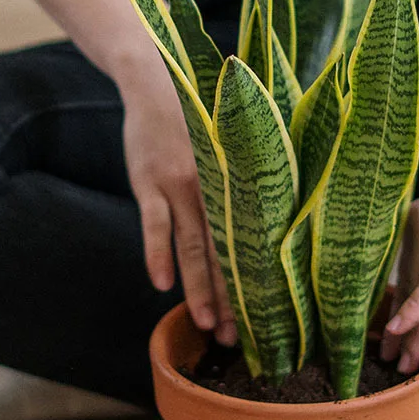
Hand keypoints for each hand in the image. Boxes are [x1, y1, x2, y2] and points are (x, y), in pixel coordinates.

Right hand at [119, 62, 236, 346]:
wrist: (157, 80)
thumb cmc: (203, 123)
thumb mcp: (234, 153)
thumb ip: (247, 189)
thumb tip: (268, 234)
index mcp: (240, 189)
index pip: (249, 248)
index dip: (253, 287)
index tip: (262, 323)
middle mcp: (216, 191)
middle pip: (225, 257)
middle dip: (230, 302)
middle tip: (236, 339)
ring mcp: (181, 185)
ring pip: (193, 248)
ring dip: (199, 290)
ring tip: (206, 326)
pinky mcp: (150, 180)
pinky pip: (155, 223)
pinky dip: (157, 254)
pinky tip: (161, 284)